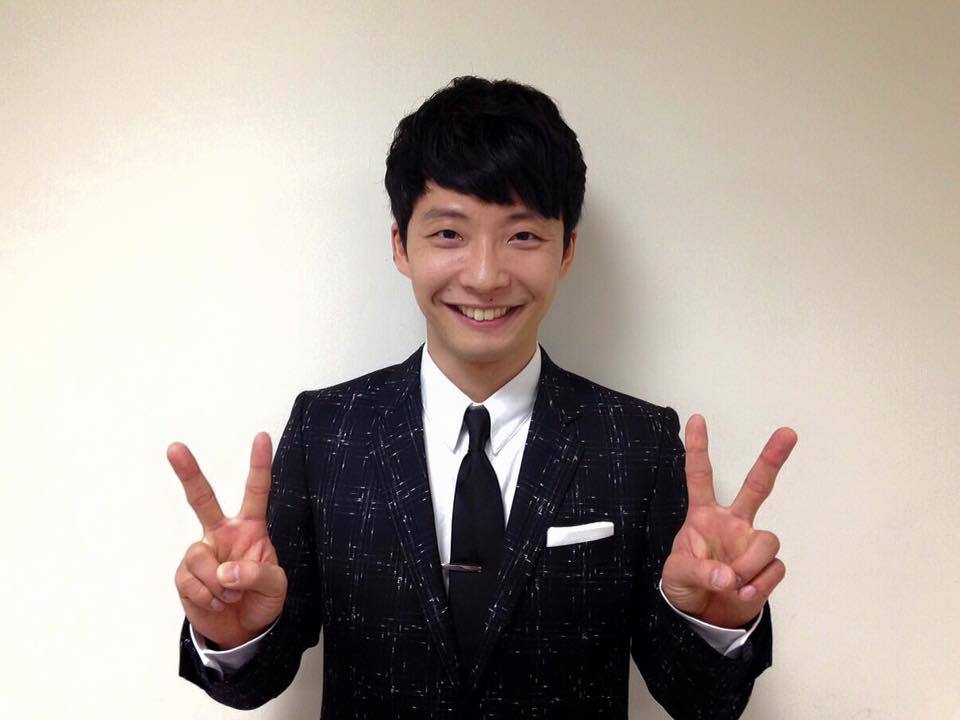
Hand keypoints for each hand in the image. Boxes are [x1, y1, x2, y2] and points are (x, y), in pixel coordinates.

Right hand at [169, 432, 287, 648]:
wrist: (242, 631)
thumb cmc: (262, 600)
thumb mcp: (275, 586)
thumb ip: (257, 573)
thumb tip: (224, 571)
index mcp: (250, 528)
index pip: (256, 492)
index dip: (260, 465)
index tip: (262, 436)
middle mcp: (222, 534)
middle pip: (202, 499)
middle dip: (188, 472)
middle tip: (174, 448)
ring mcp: (201, 553)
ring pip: (201, 558)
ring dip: (220, 585)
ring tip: (231, 595)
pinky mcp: (184, 576)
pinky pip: (192, 582)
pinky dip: (208, 598)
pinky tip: (217, 603)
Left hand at [661, 414, 796, 628]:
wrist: (703, 617)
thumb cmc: (684, 585)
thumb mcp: (677, 576)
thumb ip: (699, 571)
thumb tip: (728, 575)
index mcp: (703, 516)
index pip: (700, 477)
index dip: (697, 448)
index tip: (696, 419)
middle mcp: (733, 523)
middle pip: (757, 486)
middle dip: (772, 459)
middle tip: (788, 433)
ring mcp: (752, 544)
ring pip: (768, 540)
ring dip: (750, 565)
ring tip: (732, 584)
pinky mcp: (767, 567)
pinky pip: (775, 569)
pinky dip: (759, 585)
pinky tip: (743, 593)